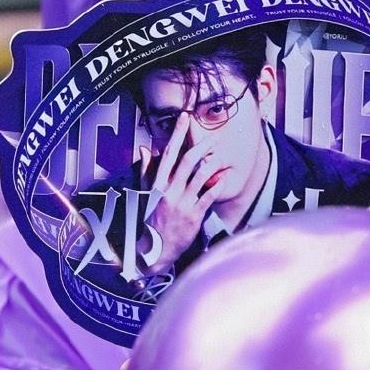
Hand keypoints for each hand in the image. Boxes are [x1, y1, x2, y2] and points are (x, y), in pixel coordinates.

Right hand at [139, 115, 234, 277]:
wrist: (154, 251)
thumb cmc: (150, 220)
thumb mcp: (143, 194)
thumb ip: (146, 171)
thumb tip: (144, 149)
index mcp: (156, 184)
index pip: (167, 154)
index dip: (177, 135)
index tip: (184, 118)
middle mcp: (169, 191)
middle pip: (187, 161)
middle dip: (201, 145)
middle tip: (213, 136)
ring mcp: (182, 203)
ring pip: (200, 176)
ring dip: (213, 162)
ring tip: (221, 155)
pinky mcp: (193, 216)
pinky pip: (208, 196)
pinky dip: (218, 185)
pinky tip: (226, 176)